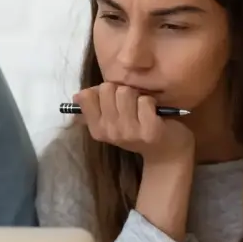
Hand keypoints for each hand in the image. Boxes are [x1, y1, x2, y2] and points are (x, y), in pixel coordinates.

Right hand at [74, 83, 193, 164]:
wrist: (166, 152)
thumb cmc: (137, 131)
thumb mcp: (110, 123)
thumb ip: (93, 107)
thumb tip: (77, 95)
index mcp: (96, 129)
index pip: (86, 96)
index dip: (100, 90)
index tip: (111, 100)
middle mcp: (109, 132)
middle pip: (107, 89)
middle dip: (120, 90)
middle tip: (129, 104)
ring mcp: (129, 132)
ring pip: (125, 92)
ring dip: (136, 95)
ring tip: (141, 108)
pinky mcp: (149, 130)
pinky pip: (145, 100)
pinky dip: (151, 102)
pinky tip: (153, 113)